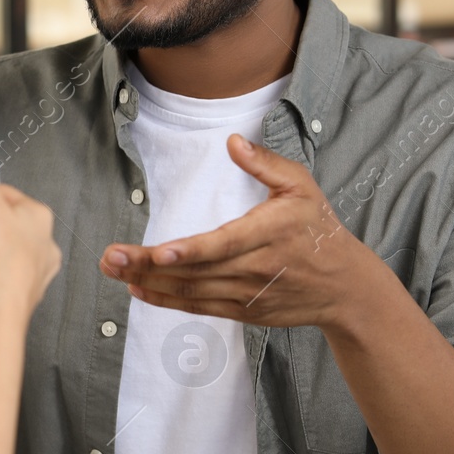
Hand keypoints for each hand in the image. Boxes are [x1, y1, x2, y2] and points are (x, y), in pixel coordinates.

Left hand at [99, 135, 383, 330]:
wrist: (345, 286)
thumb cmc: (318, 229)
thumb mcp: (302, 187)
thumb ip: (266, 164)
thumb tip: (232, 142)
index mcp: (269, 234)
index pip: (222, 246)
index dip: (189, 253)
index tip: (157, 252)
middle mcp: (255, 268)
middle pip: (195, 271)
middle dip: (148, 266)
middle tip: (108, 258)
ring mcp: (247, 294)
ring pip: (191, 292)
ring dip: (148, 282)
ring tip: (112, 269)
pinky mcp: (243, 311)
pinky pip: (198, 307)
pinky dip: (166, 301)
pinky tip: (138, 289)